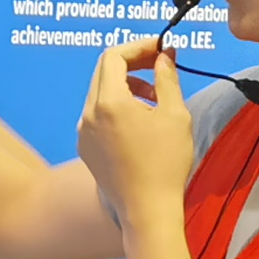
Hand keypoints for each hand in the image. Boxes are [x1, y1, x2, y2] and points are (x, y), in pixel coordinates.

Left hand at [76, 41, 199, 221]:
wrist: (148, 211)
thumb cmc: (166, 164)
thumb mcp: (175, 115)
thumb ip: (167, 78)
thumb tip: (163, 56)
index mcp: (109, 103)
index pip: (113, 56)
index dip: (137, 47)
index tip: (160, 50)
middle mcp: (88, 115)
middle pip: (103, 71)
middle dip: (132, 63)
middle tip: (159, 66)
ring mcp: (83, 133)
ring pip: (99, 93)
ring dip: (125, 86)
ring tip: (154, 98)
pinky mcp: (85, 148)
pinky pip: (97, 115)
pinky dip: (116, 107)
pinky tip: (139, 121)